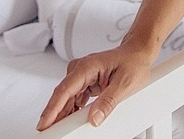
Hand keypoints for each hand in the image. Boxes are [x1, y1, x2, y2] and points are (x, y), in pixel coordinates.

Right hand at [36, 43, 154, 131]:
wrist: (138, 53)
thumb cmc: (133, 62)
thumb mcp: (125, 84)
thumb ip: (108, 102)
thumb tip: (95, 118)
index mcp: (87, 66)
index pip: (64, 90)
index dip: (52, 109)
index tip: (44, 123)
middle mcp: (80, 69)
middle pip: (62, 97)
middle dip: (55, 115)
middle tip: (52, 132)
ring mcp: (81, 76)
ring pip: (66, 99)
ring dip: (64, 114)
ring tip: (62, 129)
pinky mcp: (85, 83)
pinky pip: (73, 99)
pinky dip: (72, 110)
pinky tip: (73, 120)